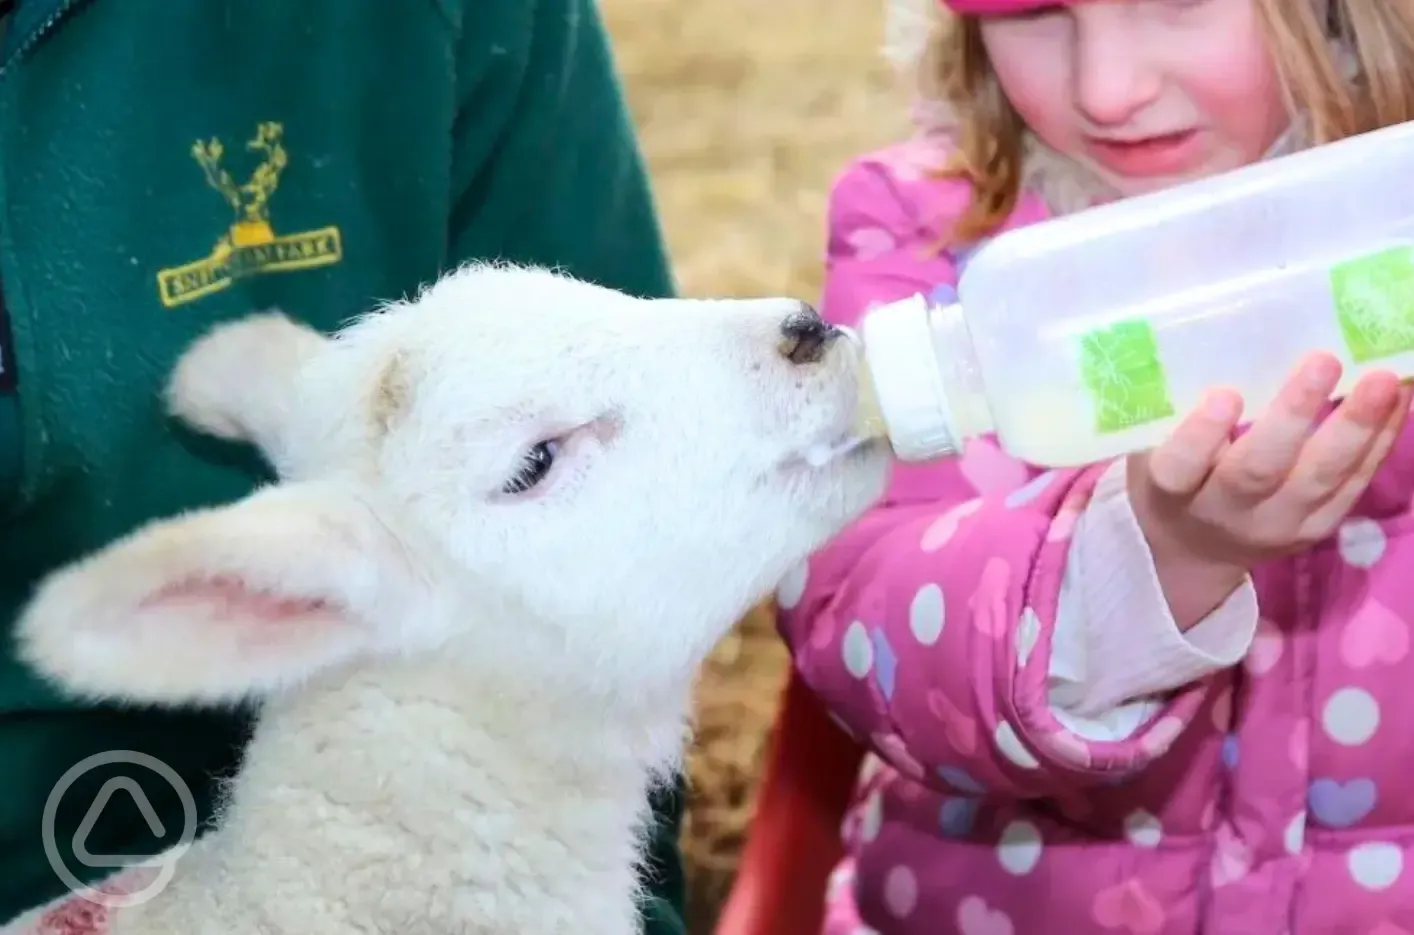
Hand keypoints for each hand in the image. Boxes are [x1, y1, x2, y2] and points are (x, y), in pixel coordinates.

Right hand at [1126, 351, 1411, 628]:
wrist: (1194, 543)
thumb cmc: (1176, 472)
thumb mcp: (1155, 445)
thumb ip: (1177, 408)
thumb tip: (1224, 332)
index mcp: (1172, 490)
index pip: (1179, 468)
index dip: (1201, 435)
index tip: (1225, 394)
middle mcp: (1222, 513)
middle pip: (1257, 471)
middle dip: (1293, 416)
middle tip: (1323, 361)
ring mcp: (1275, 524)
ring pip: (1318, 479)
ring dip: (1355, 427)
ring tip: (1381, 379)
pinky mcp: (1316, 527)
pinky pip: (1352, 484)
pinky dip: (1378, 439)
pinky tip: (1398, 397)